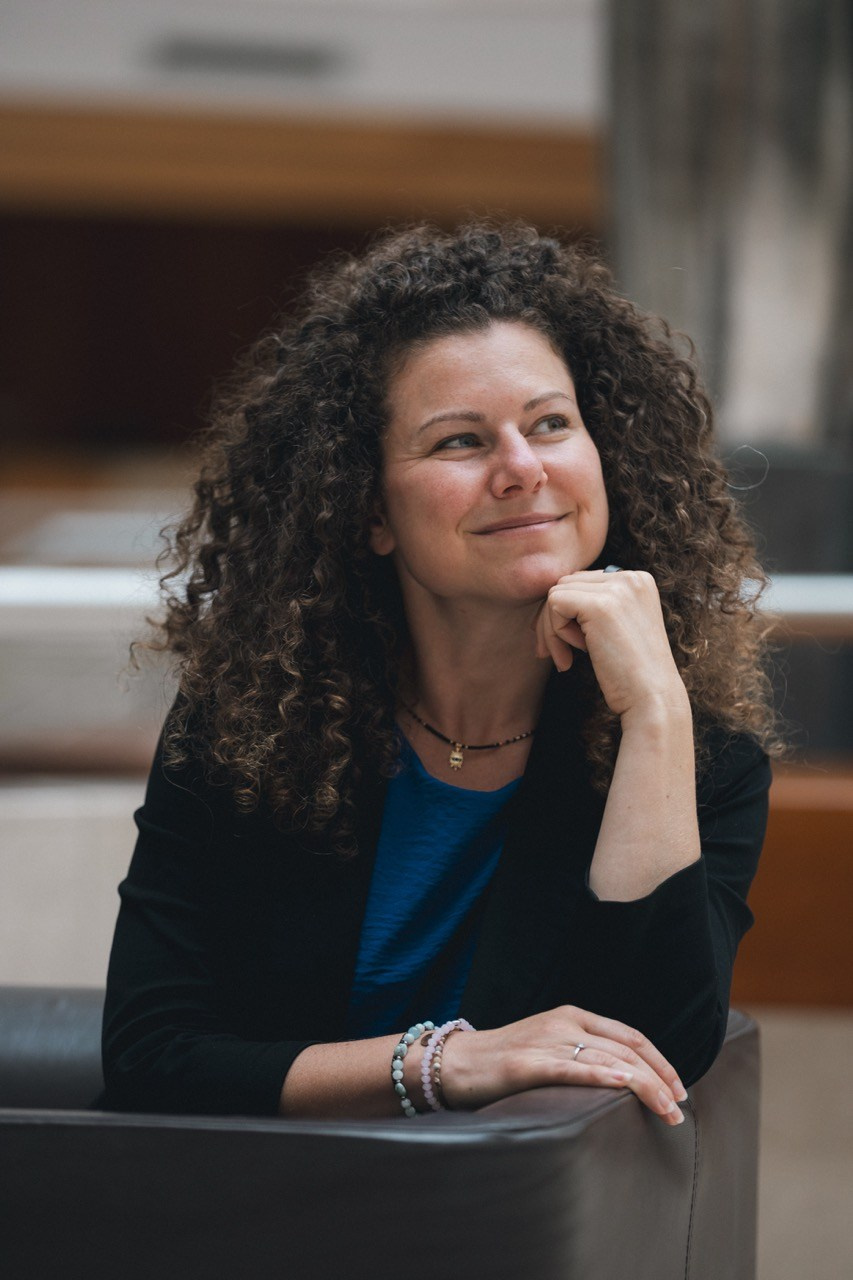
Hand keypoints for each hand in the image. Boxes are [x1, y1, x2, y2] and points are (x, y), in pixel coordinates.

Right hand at [440, 1005, 687, 1123]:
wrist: (456, 1062)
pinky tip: (625, 1086)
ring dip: (645, 1087)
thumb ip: (582, 1054)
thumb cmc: (505, 1061)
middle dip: (660, 1080)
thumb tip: (625, 1080)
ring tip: (667, 1112)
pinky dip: (603, 1076)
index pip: (631, 1036)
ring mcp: (546, 1041)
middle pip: (626, 1050)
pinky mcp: (527, 1063)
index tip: (679, 1090)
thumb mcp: (551, 1047)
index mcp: (573, 1016)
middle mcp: (564, 1023)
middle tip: (679, 1110)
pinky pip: (572, 1068)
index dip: (660, 1062)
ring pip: (609, 1061)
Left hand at [532, 569, 684, 717]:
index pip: (583, 581)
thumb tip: (553, 598)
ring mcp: (617, 589)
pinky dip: (555, 632)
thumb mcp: (619, 627)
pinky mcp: (600, 605)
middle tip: (562, 654)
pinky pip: (554, 605)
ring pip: (556, 594)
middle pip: (567, 584)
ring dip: (553, 629)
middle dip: (555, 620)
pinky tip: (573, 655)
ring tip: (568, 657)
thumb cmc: (632, 673)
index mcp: (638, 580)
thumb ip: (596, 605)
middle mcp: (631, 577)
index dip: (569, 613)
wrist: (653, 699)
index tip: (570, 645)